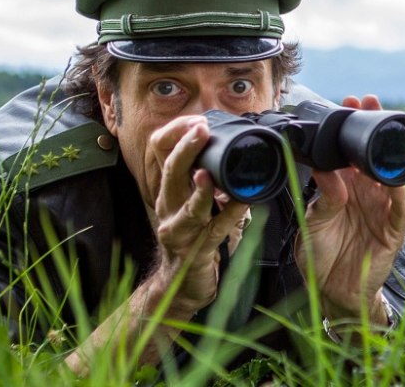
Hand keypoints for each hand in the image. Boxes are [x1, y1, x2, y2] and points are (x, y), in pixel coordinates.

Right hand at [143, 116, 249, 316]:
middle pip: (169, 173)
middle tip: (200, 130)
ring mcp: (178, 231)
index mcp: (168, 191)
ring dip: (200, 190)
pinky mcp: (196, 251)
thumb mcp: (195, 203)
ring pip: (187, 206)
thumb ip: (207, 179)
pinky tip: (244, 203)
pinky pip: (214, 231)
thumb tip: (230, 149)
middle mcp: (167, 208)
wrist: (182, 285)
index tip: (195, 120)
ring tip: (206, 174)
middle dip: (185, 150)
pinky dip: (230, 215)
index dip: (175, 135)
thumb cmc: (194, 238)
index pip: (160, 155)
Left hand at [296, 95, 404, 325]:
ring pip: (391, 177)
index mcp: (345, 188)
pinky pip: (400, 209)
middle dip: (374, 128)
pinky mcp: (393, 231)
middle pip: (374, 155)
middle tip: (370, 101)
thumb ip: (324, 197)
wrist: (331, 292)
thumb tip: (325, 168)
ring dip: (389, 155)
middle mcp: (366, 194)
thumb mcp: (314, 223)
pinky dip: (400, 194)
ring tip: (385, 132)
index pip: (351, 152)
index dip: (352, 128)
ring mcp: (382, 210)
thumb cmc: (320, 256)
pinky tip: (396, 180)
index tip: (349, 102)